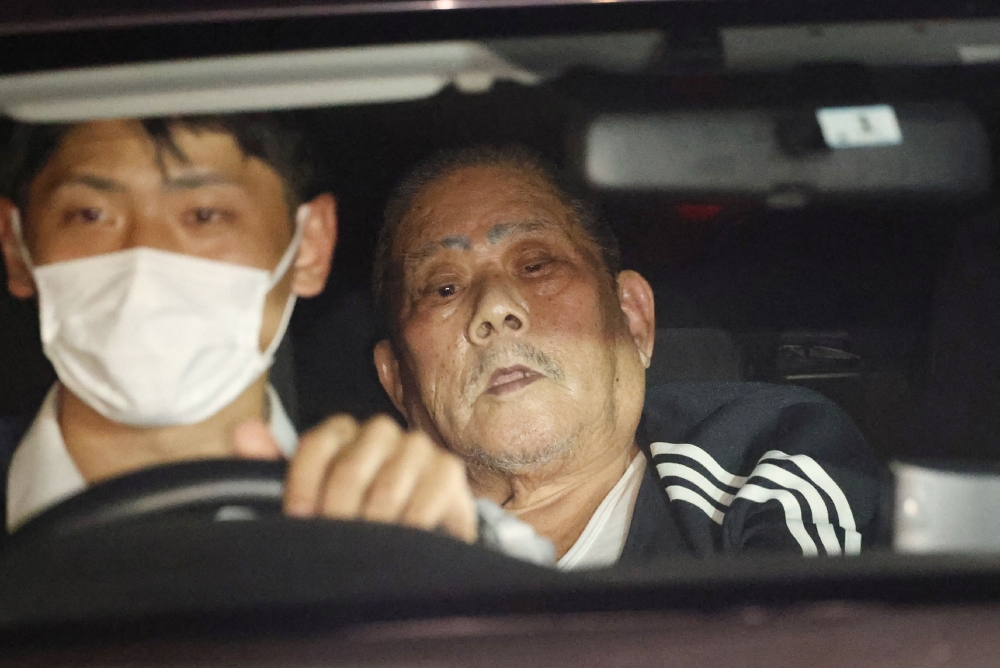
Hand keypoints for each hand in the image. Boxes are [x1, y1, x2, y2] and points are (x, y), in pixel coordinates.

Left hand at [232, 414, 476, 542]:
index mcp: (342, 433)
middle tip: (336, 543)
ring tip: (368, 550)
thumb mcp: (310, 498)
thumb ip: (271, 469)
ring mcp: (416, 447)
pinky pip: (427, 496)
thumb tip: (244, 432)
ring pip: (388, 485)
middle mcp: (379, 431)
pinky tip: (402, 542)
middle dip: (339, 513)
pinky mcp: (447, 469)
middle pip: (352, 466)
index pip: (318, 444)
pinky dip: (411, 525)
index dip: (304, 484)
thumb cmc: (355, 517)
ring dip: (374, 525)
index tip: (299, 519)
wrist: (416, 539)